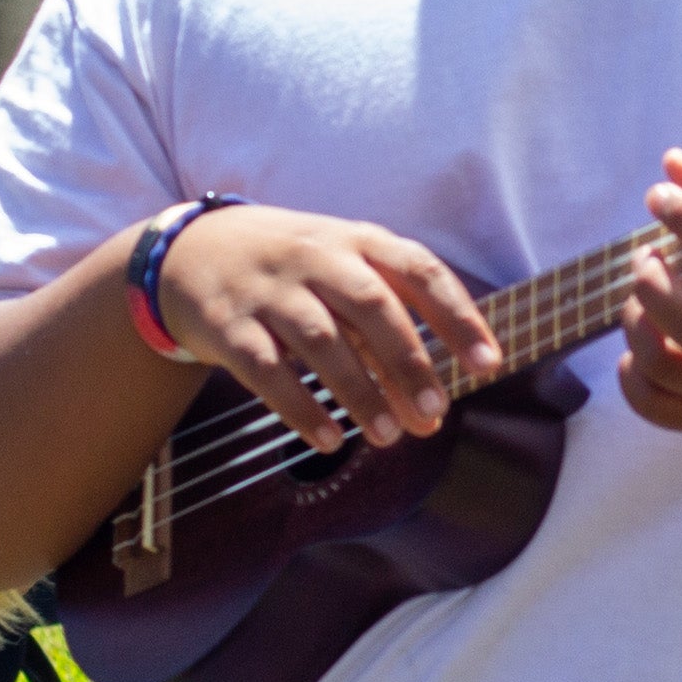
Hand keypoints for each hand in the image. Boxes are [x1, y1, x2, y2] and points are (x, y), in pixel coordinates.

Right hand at [155, 204, 505, 453]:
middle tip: (436, 412)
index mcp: (359, 241)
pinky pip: (267, 369)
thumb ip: (389, 339)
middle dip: (408, 362)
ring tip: (389, 437)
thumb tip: (432, 412)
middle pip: (372, 305)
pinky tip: (330, 440)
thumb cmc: (295, 273)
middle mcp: (317, 257)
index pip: (421, 271)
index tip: (488, 365)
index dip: (458, 317)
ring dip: (359, 392)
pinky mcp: (228, 324)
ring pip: (321, 340)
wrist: (192, 252)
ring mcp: (270, 289)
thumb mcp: (345, 278)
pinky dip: (300, 407)